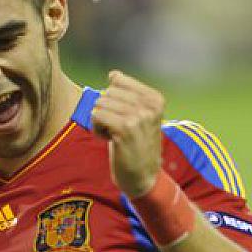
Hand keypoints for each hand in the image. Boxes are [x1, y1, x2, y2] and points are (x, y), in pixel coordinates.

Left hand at [91, 70, 164, 197]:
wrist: (143, 176)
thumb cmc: (136, 145)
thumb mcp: (138, 116)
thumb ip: (127, 95)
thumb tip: (113, 74)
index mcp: (155, 98)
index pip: (117, 81)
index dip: (112, 99)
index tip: (122, 117)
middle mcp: (149, 105)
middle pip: (106, 93)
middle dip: (105, 111)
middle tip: (117, 130)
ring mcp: (138, 116)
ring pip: (99, 104)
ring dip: (100, 121)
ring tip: (115, 135)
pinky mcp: (125, 129)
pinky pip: (96, 116)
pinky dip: (98, 129)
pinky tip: (110, 140)